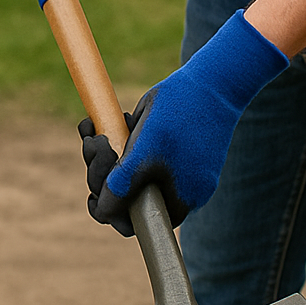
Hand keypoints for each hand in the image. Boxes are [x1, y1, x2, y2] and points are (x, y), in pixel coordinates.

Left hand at [79, 10, 288, 235]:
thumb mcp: (145, 154)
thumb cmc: (180, 117)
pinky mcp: (168, 149)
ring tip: (100, 130)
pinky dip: (119, 138)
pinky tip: (119, 119)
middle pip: (124, 197)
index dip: (109, 210)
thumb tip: (104, 213)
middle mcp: (175, 192)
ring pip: (126, 173)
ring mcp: (174, 170)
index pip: (133, 223)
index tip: (93, 193)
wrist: (212, 82)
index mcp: (175, 202)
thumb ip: (124, 185)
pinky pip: (135, 153)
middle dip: (101, 171)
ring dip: (105, 152)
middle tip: (96, 141)